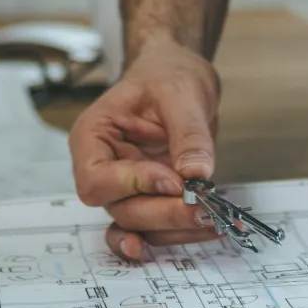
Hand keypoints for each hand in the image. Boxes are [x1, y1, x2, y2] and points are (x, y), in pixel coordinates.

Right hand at [67, 34, 221, 259]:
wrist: (179, 76)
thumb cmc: (167, 75)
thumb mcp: (180, 92)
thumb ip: (188, 133)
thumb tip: (196, 173)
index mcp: (93, 136)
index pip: (96, 178)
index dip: (132, 185)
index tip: (173, 179)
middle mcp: (104, 167)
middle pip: (120, 208)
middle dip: (162, 213)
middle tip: (202, 208)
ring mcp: (126, 187)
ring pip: (140, 224)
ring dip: (175, 228)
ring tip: (214, 221)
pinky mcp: (151, 197)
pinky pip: (155, 227)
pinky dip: (179, 233)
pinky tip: (204, 232)